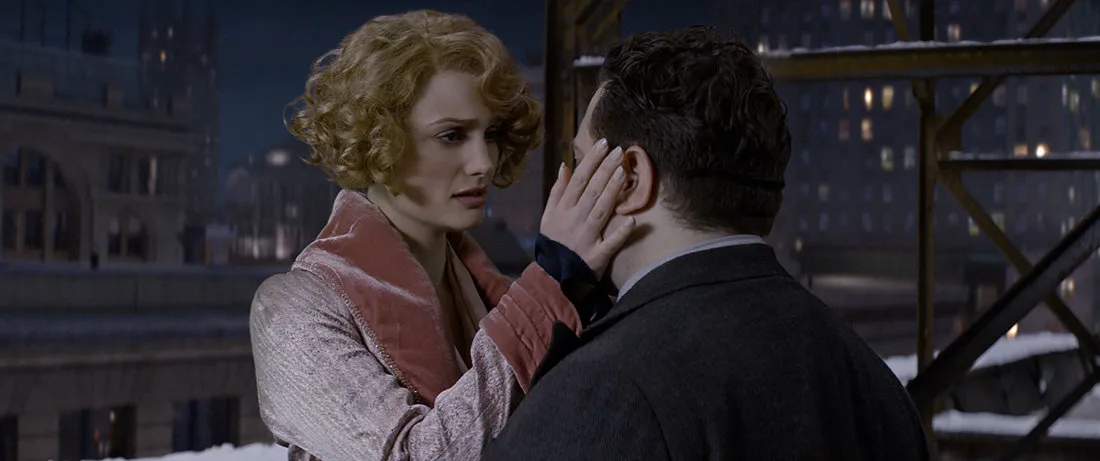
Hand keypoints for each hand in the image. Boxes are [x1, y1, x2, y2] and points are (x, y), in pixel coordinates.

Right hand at [540, 138, 635, 278]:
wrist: (553, 277)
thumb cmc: (555, 242)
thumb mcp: (548, 216)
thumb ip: (557, 191)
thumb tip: (565, 166)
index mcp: (563, 209)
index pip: (578, 180)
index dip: (591, 161)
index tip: (604, 144)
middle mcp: (574, 220)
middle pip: (592, 190)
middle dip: (605, 169)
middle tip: (620, 151)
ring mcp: (586, 238)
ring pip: (601, 210)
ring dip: (612, 191)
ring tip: (624, 172)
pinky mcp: (597, 256)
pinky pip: (611, 243)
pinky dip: (620, 232)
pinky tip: (633, 219)